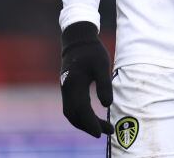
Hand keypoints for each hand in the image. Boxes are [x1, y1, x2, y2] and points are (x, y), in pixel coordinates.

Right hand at [59, 22, 112, 136]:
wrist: (78, 41)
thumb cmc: (92, 51)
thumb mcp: (102, 65)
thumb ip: (104, 84)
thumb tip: (107, 104)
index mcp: (74, 85)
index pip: (81, 110)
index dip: (91, 123)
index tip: (101, 133)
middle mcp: (67, 90)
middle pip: (75, 116)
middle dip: (90, 126)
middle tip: (107, 132)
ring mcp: (65, 90)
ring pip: (72, 113)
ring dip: (85, 123)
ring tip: (102, 128)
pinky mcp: (68, 89)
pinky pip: (72, 108)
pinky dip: (81, 116)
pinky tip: (93, 118)